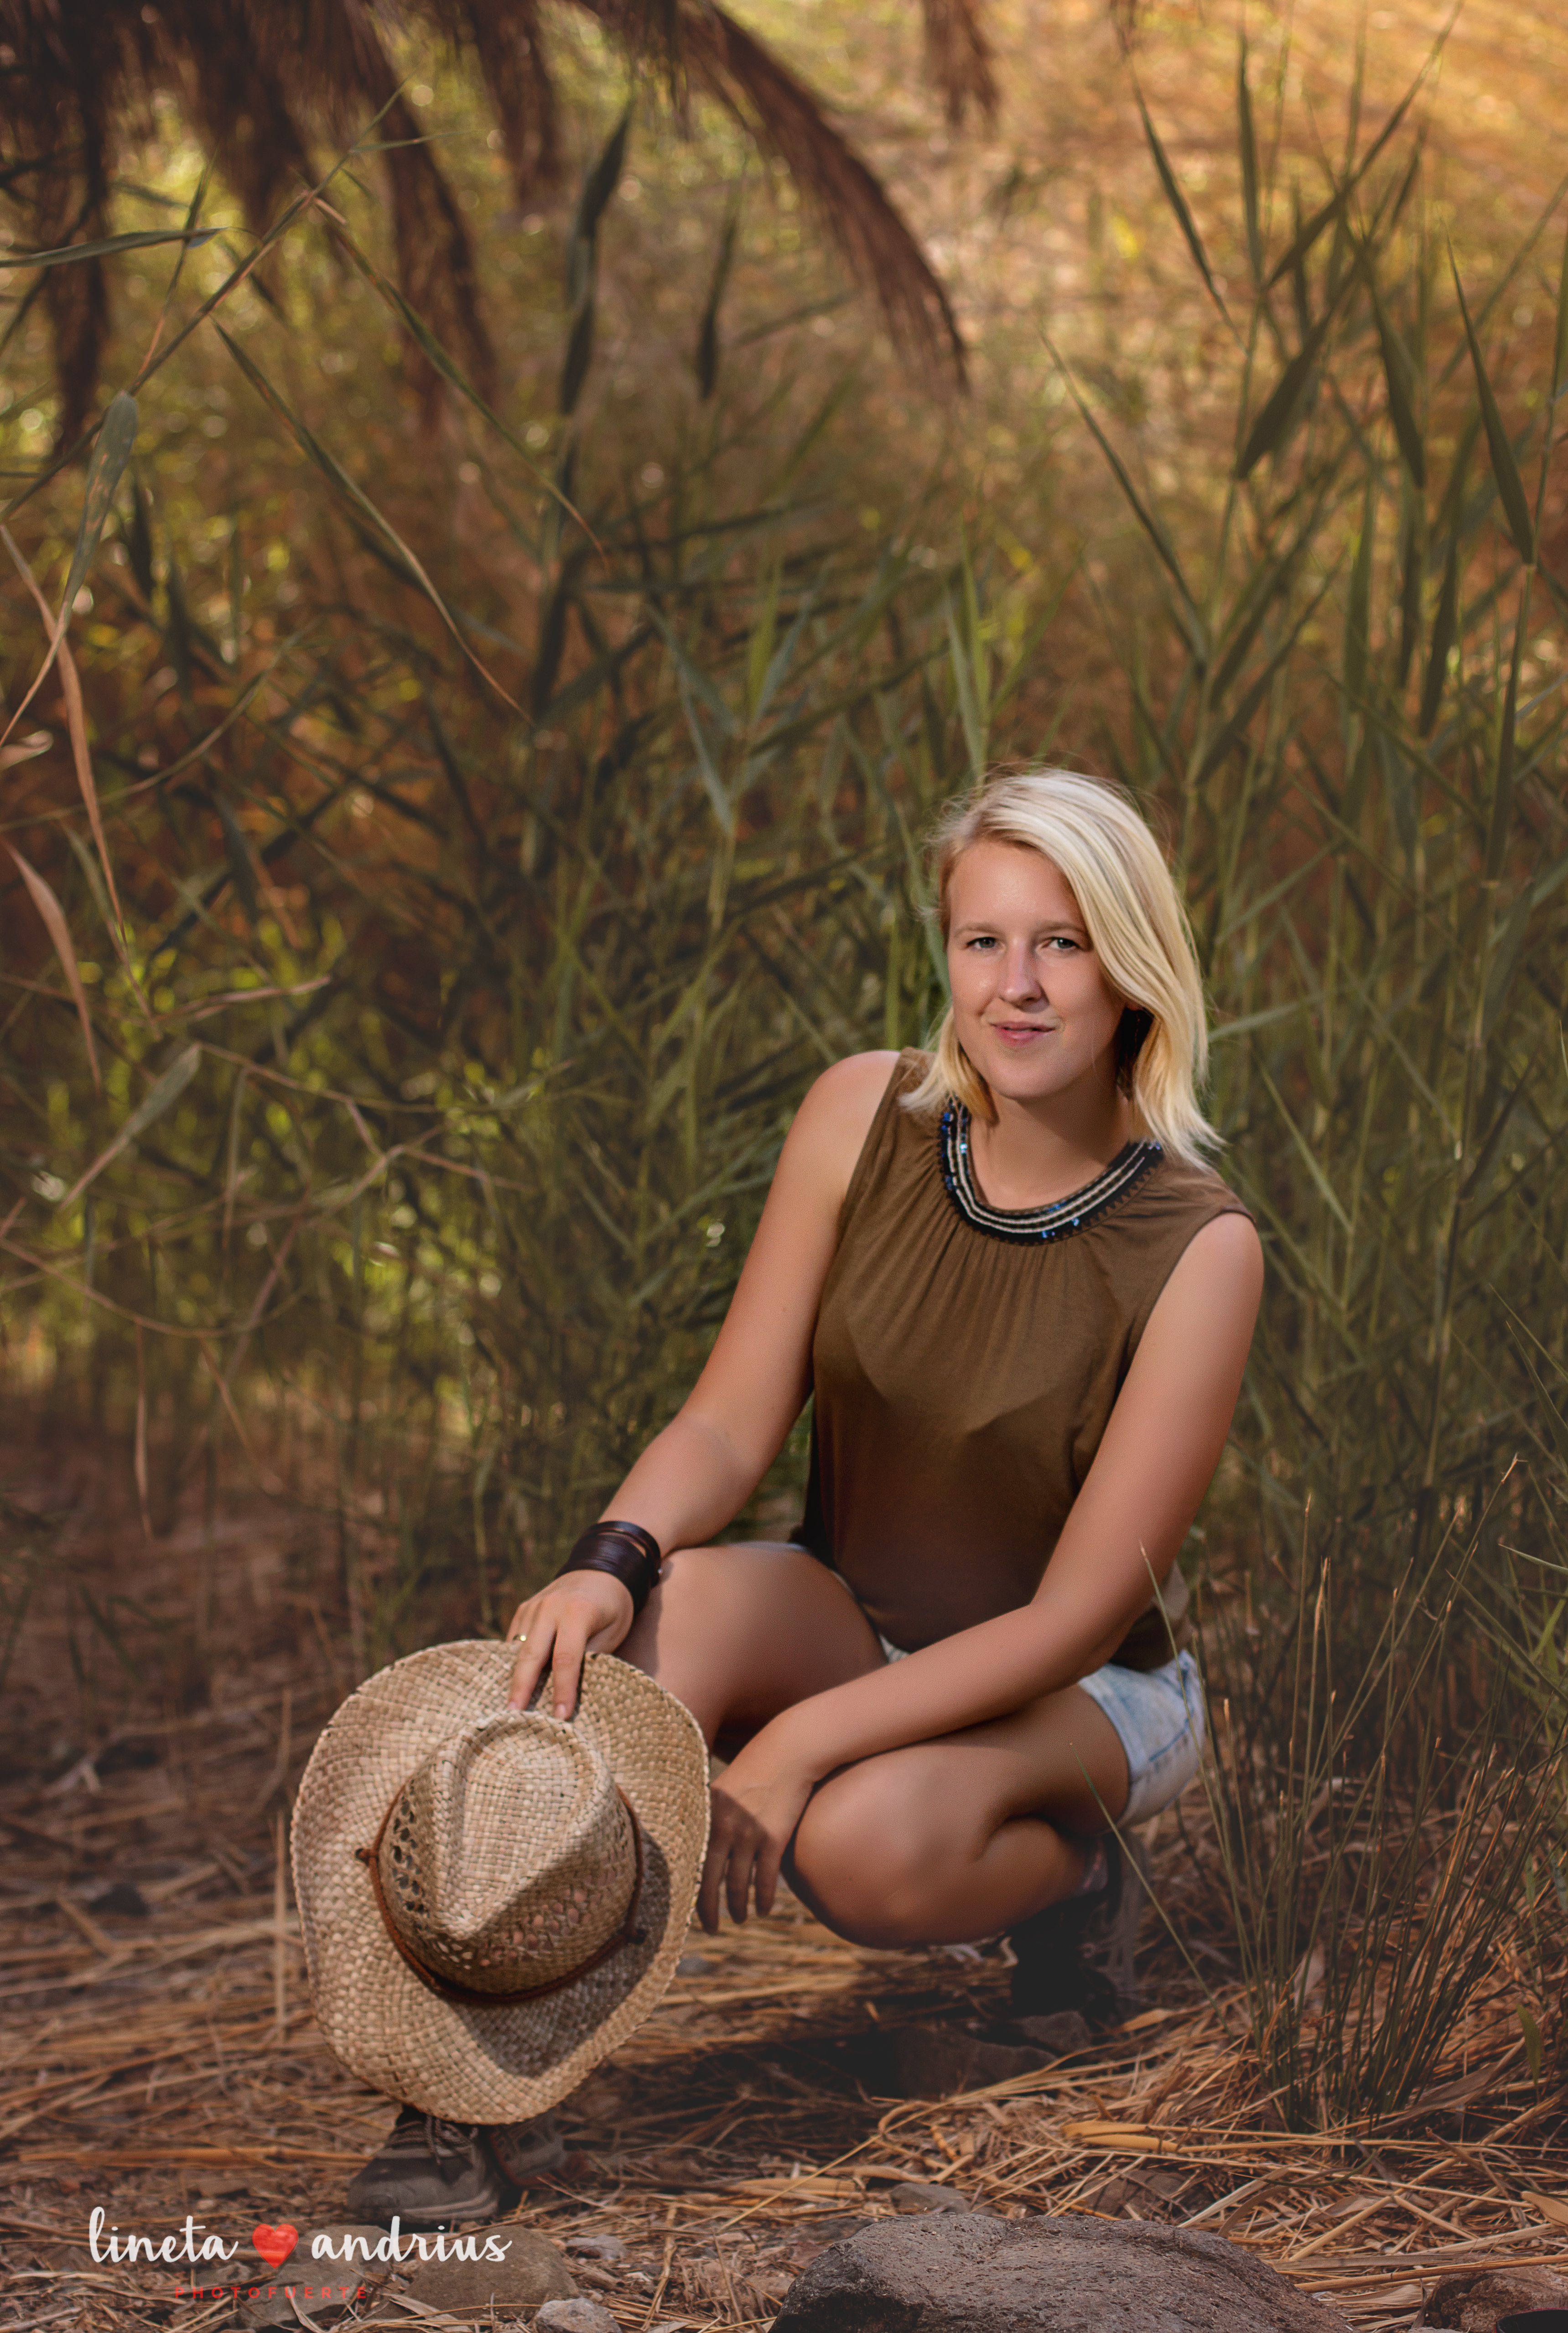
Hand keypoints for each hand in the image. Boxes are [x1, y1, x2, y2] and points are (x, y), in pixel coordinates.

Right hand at [505, 1572, 634, 1718]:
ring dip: (514, 1677)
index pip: (565, 1659)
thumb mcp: (613, 1632)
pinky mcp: (524, 1608)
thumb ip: (591, 1657)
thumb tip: (571, 1690)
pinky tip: (512, 1683)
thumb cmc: (613, 1608)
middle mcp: (550, 1607)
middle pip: (531, 1655)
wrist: (603, 1570)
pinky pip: (515, 1639)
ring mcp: (534, 1606)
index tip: (560, 1716)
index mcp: (577, 1612)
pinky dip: (514, 1661)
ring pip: (519, 1648)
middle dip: (522, 1687)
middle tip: (513, 1715)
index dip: (563, 1690)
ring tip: (510, 1707)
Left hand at [699, 1728, 816, 1932]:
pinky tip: (763, 1909)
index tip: (685, 1909)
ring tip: (740, 1918)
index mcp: (705, 1814)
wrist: (789, 1750)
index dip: (687, 1890)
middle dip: (708, 1911)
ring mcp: (748, 1833)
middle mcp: (722, 1826)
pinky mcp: (774, 1837)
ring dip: (738, 1907)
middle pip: (708, 1881)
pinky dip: (763, 1898)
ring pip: (737, 1884)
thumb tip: (699, 1845)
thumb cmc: (756, 1768)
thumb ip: (709, 1815)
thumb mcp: (723, 1789)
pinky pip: (765, 1879)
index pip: (688, 1863)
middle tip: (710, 1929)